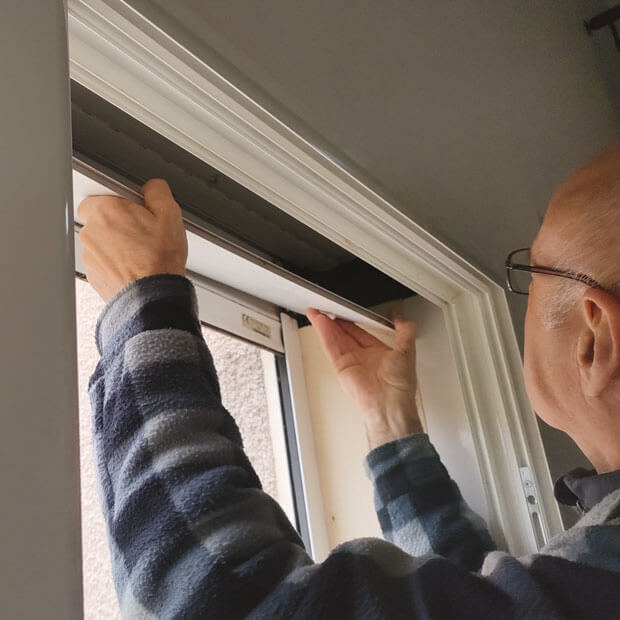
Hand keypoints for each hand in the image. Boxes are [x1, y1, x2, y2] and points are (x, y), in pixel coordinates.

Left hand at [78, 179, 187, 301]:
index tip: (135, 209)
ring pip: (102, 242)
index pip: (101, 193)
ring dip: (117, 245)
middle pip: (100, 218)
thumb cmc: (159, 260)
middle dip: (118, 223)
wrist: (153, 298)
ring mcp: (90, 256)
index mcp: (105, 210)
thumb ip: (157, 191)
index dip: (121, 201)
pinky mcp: (94, 275)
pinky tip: (136, 267)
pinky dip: (117, 264)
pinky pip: (104, 263)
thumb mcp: (170, 215)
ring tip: (142, 253)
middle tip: (142, 232)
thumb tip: (153, 187)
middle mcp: (91, 232)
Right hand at [306, 309, 421, 448]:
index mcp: (378, 353)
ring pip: (334, 338)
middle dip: (335, 320)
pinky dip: (324, 334)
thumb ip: (405, 330)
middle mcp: (363, 357)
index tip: (346, 309)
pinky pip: (331, 346)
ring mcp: (350, 362)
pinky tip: (319, 322)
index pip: (361, 332)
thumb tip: (400, 317)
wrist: (389, 405)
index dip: (352, 319)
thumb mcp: (407, 350)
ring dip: (325, 324)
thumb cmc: (400, 386)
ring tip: (317, 311)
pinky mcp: (341, 367)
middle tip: (326, 307)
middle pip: (344, 333)